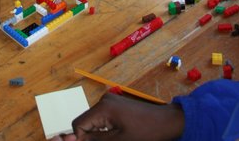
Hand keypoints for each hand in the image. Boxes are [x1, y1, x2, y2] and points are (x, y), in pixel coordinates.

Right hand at [51, 93, 184, 140]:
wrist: (166, 122)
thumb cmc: (145, 132)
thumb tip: (73, 140)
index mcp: (102, 107)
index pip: (78, 125)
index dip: (80, 140)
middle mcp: (103, 101)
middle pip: (85, 123)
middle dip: (90, 138)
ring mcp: (110, 102)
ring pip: (93, 122)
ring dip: (98, 136)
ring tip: (115, 140)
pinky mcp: (115, 105)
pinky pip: (102, 119)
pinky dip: (105, 131)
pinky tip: (118, 136)